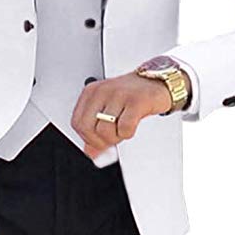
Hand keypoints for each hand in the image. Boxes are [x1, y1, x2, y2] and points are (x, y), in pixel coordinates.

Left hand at [71, 71, 185, 158]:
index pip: (77, 123)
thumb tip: (90, 152)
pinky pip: (124, 127)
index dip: (88, 138)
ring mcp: (118, 95)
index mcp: (91, 93)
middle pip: (87, 128)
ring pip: (104, 130)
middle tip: (112, 138)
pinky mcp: (135, 101)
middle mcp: (102, 91)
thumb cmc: (131, 95)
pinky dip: (128, 133)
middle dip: (100, 141)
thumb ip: (96, 130)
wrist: (157, 82)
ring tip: (123, 129)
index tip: (99, 140)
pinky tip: (132, 125)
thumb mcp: (108, 110)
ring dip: (116, 137)